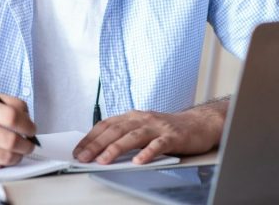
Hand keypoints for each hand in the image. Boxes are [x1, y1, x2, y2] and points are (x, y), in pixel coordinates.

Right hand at [0, 93, 37, 168]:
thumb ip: (9, 104)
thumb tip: (28, 119)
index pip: (10, 116)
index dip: (27, 124)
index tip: (31, 128)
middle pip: (10, 140)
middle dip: (27, 144)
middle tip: (30, 143)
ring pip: (4, 157)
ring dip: (18, 156)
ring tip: (20, 150)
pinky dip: (3, 162)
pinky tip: (2, 154)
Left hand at [72, 100, 227, 164]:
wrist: (200, 123)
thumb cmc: (169, 129)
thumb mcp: (143, 128)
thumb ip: (126, 135)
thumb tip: (101, 150)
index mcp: (133, 116)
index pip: (107, 124)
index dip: (91, 137)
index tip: (78, 150)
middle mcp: (143, 118)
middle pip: (116, 130)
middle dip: (97, 144)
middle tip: (83, 157)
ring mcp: (158, 126)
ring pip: (133, 136)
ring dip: (116, 148)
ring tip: (103, 160)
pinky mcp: (173, 136)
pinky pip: (158, 145)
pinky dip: (147, 153)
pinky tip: (138, 162)